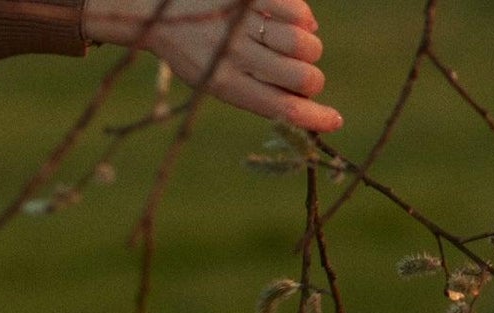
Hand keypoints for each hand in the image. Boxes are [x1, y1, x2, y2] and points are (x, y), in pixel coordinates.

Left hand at [80, 0, 340, 132]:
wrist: (158, 11)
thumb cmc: (194, 52)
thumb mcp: (215, 81)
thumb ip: (256, 90)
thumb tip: (302, 99)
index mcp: (227, 85)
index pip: (281, 108)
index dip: (313, 118)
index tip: (335, 120)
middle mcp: (236, 56)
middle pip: (302, 77)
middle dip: (312, 80)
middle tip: (304, 75)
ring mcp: (243, 23)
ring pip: (304, 44)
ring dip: (310, 48)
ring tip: (298, 46)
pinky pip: (297, 10)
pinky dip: (305, 19)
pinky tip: (296, 22)